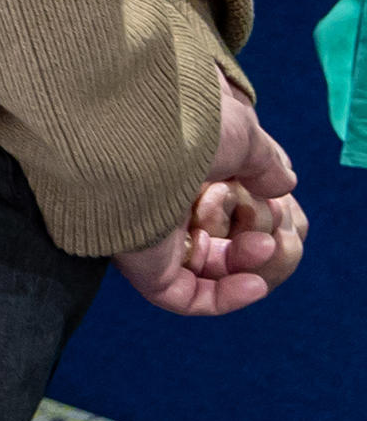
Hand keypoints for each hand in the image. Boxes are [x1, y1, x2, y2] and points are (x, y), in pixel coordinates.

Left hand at [112, 74, 305, 314]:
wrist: (138, 133)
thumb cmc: (186, 123)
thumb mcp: (238, 132)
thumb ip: (262, 160)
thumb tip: (281, 184)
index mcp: (180, 160)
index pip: (228, 198)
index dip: (265, 207)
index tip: (281, 201)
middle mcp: (161, 194)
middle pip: (223, 235)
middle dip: (262, 236)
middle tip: (276, 223)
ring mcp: (151, 231)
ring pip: (211, 266)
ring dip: (249, 262)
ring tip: (264, 243)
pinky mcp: (143, 265)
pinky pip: (188, 296)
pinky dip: (227, 296)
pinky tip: (254, 283)